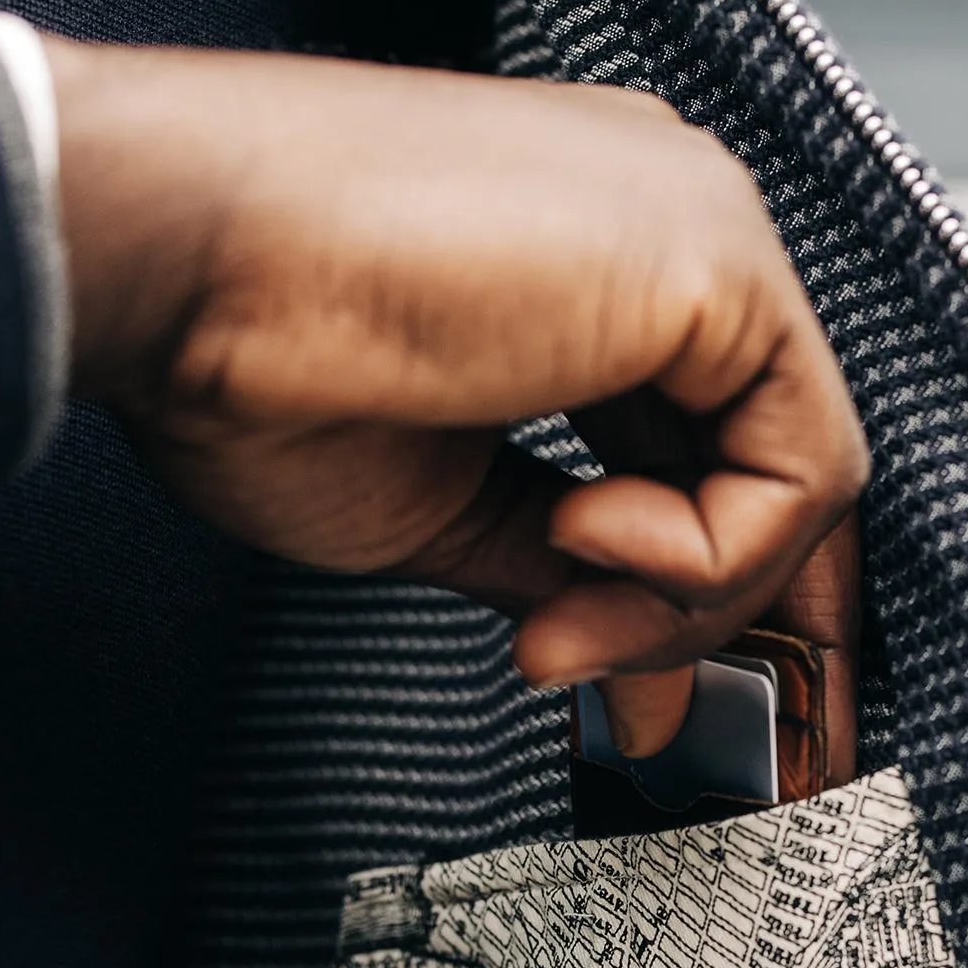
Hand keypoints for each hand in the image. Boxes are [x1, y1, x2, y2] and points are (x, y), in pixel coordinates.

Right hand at [43, 39, 867, 754]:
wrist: (172, 266)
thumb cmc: (257, 364)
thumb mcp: (451, 513)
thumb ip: (573, 577)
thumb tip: (642, 674)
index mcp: (604, 275)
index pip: (730, 451)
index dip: (721, 593)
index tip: (683, 708)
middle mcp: (667, 237)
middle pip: (782, 469)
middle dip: (742, 627)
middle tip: (680, 733)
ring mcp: (698, 234)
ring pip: (795, 478)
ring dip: (684, 603)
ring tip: (560, 630)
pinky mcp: (713, 258)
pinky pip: (794, 465)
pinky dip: (703, 554)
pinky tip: (580, 538)